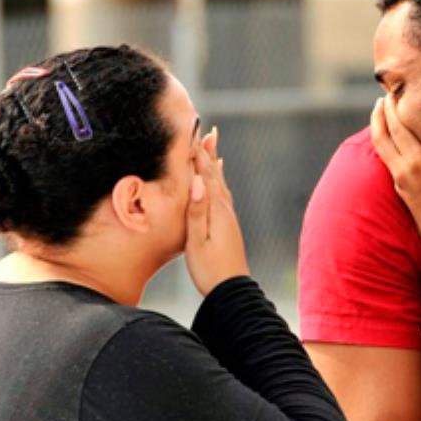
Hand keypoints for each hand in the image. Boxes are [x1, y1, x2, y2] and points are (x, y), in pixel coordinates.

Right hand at [184, 126, 248, 295]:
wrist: (232, 292)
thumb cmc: (210, 271)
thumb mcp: (197, 242)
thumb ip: (197, 212)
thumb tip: (198, 182)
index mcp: (216, 210)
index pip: (204, 174)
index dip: (196, 153)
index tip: (188, 131)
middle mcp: (225, 209)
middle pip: (215, 173)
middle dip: (207, 151)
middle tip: (204, 128)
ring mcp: (228, 217)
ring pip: (220, 182)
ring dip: (214, 162)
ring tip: (212, 144)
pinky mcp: (228, 225)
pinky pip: (223, 194)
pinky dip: (218, 180)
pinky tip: (218, 180)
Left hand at [370, 95, 420, 245]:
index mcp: (416, 163)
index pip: (397, 129)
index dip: (392, 109)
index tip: (392, 92)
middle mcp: (402, 172)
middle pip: (380, 138)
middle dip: (378, 116)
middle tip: (381, 99)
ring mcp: (400, 183)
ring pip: (381, 151)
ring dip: (380, 130)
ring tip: (384, 115)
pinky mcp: (401, 190)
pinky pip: (387, 160)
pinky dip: (387, 145)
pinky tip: (395, 142)